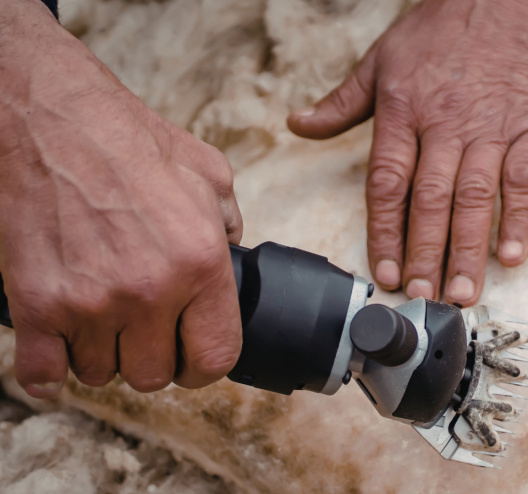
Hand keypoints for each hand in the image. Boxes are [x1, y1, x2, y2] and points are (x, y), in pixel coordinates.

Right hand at [0, 0, 242, 398]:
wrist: (52, 120)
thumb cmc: (131, 142)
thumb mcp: (210, 174)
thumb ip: (230, 224)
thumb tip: (232, 253)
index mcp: (201, 263)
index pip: (215, 357)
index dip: (203, 365)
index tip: (191, 358)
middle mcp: (150, 291)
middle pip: (154, 375)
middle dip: (151, 357)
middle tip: (142, 331)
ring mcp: (90, 301)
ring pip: (100, 374)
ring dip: (101, 355)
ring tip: (101, 320)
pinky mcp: (37, 303)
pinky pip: (43, 374)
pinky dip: (48, 371)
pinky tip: (58, 350)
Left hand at [288, 0, 527, 305]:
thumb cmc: (440, 29)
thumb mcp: (381, 59)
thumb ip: (341, 102)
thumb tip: (297, 124)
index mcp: (403, 111)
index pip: (388, 184)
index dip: (385, 233)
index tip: (385, 272)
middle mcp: (445, 124)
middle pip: (430, 200)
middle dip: (424, 254)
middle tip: (422, 296)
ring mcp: (490, 128)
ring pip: (474, 198)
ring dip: (467, 250)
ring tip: (461, 292)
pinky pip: (523, 180)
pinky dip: (521, 219)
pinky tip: (512, 255)